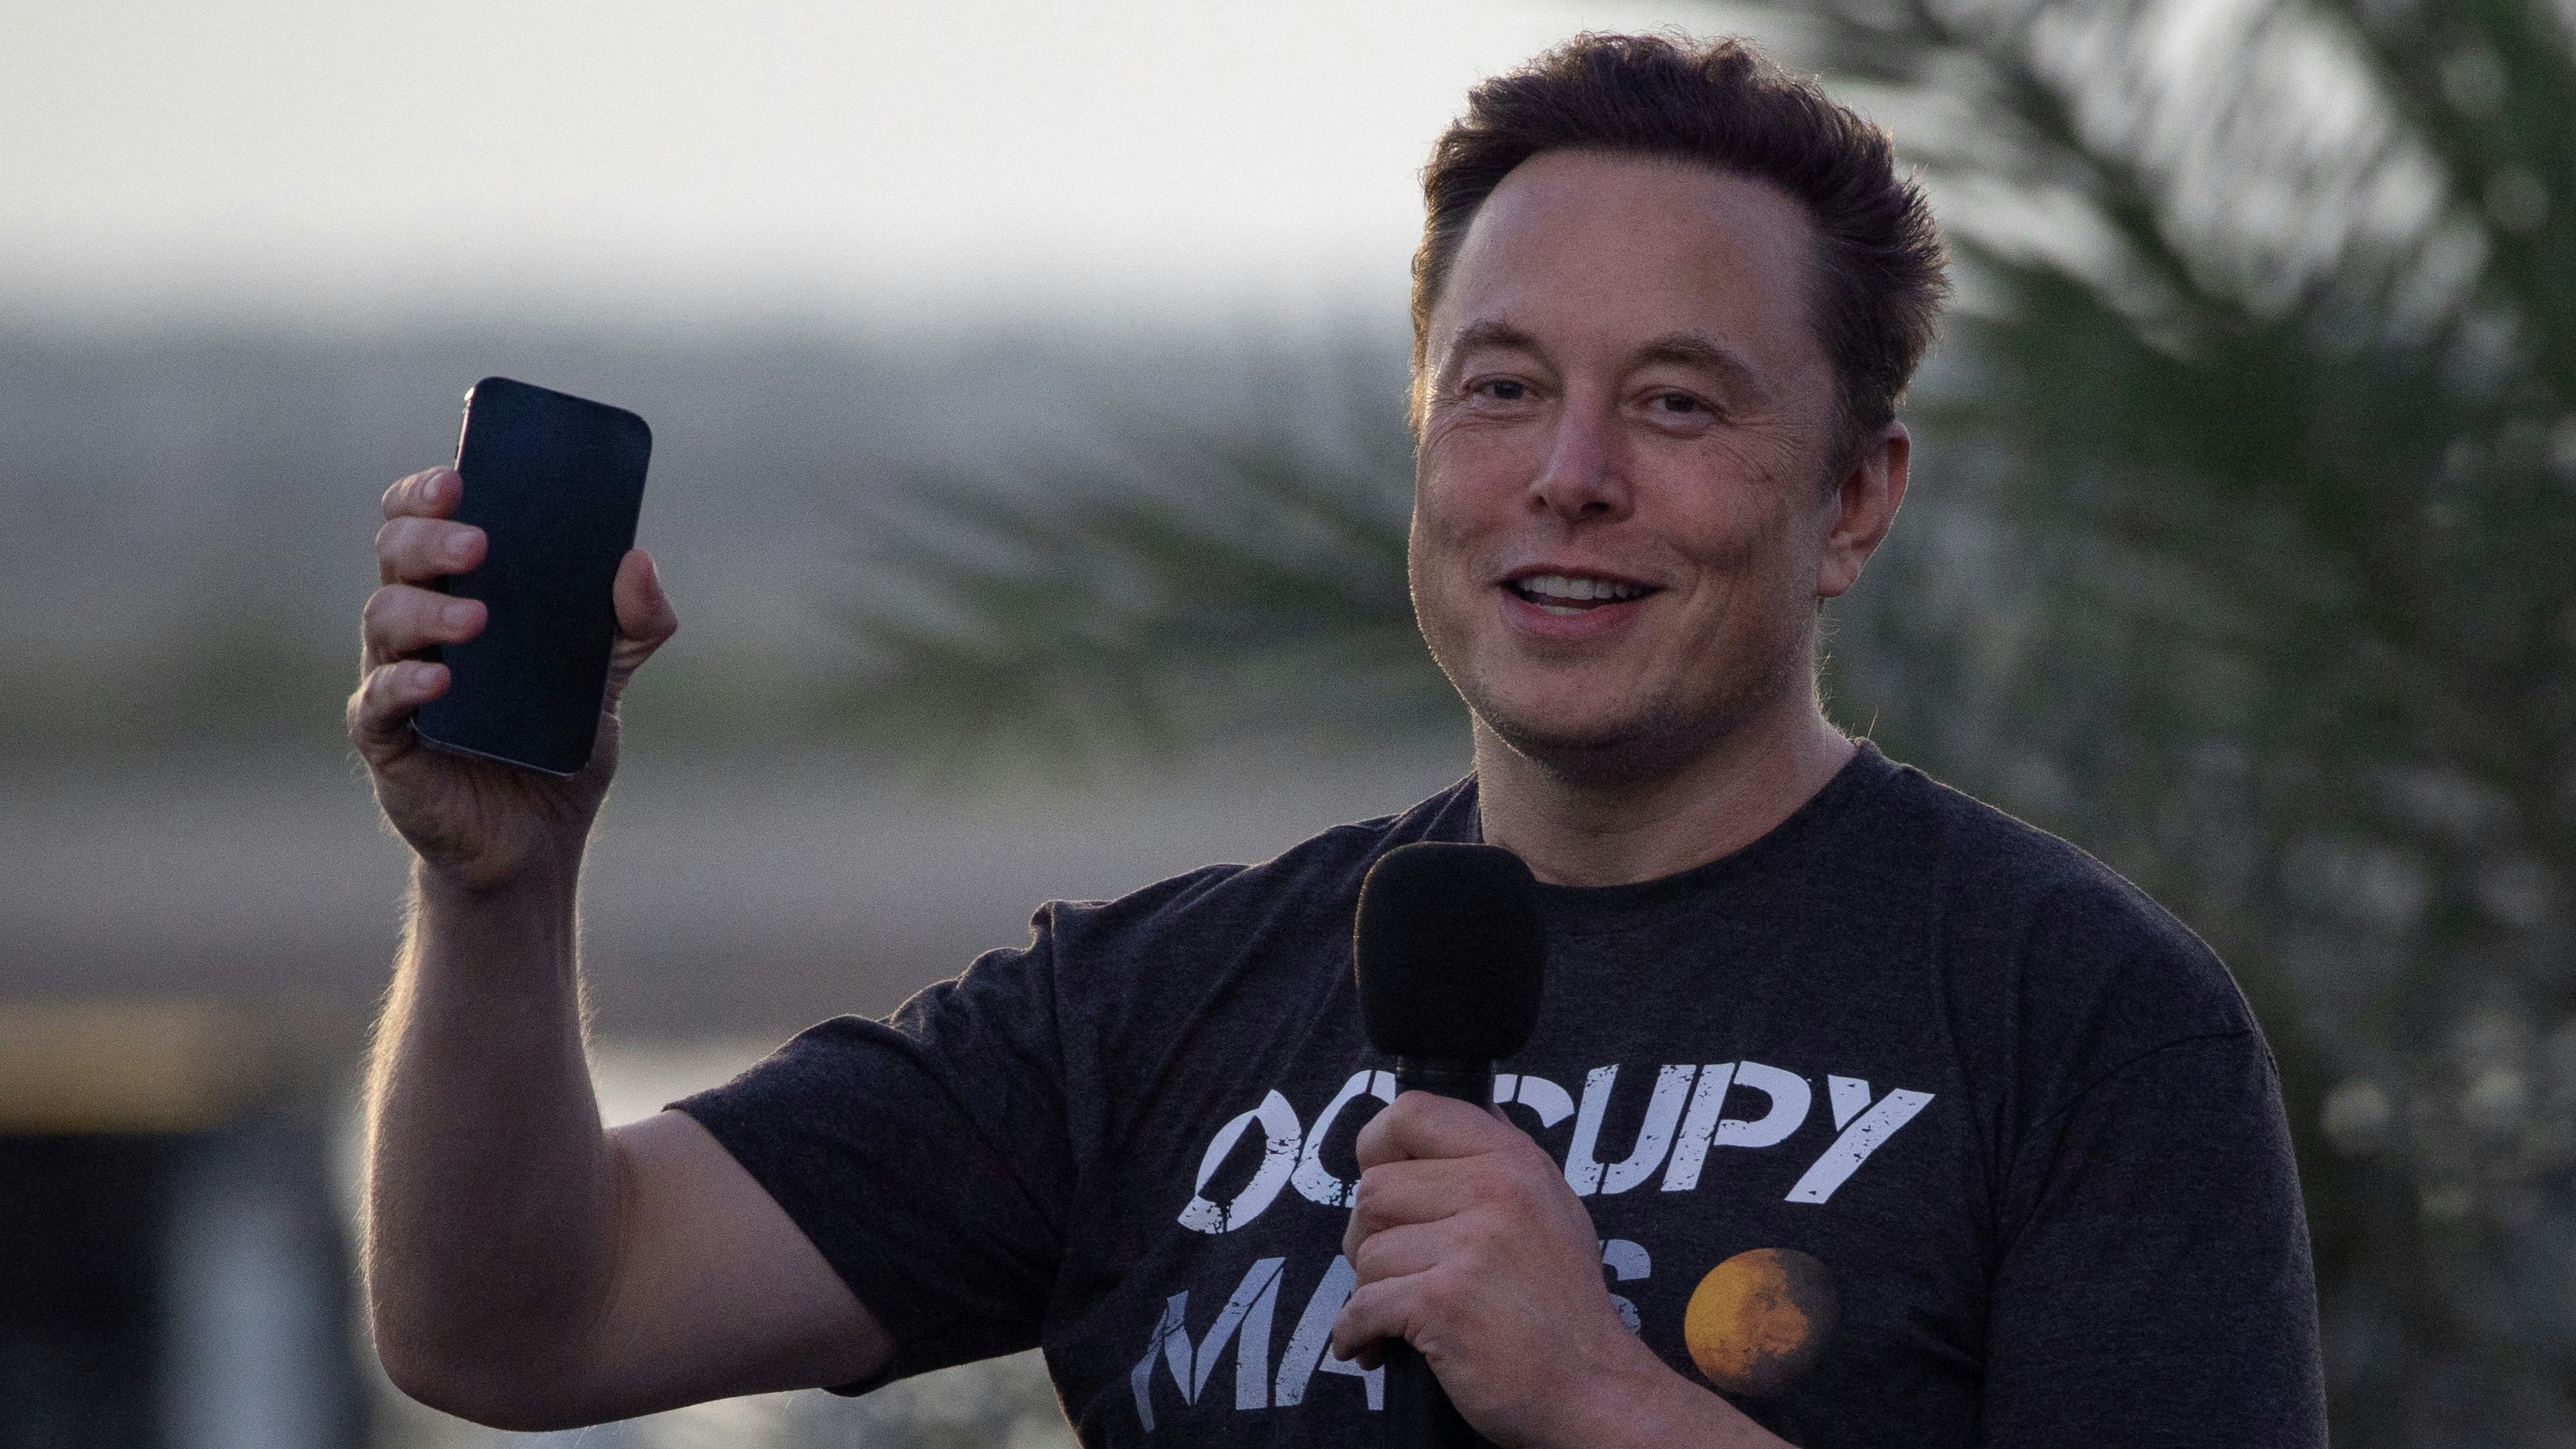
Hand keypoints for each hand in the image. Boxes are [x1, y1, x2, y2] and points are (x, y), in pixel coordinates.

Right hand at [348, 466, 677, 893]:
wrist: (537, 842)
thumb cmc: (558, 743)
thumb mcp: (609, 677)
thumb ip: (635, 624)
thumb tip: (638, 561)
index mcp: (459, 594)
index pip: (420, 525)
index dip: (424, 493)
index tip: (458, 477)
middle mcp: (418, 628)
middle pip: (395, 558)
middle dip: (428, 538)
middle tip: (477, 541)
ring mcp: (396, 679)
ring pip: (383, 619)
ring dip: (427, 607)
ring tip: (477, 616)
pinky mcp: (388, 740)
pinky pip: (379, 700)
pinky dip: (405, 682)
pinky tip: (440, 677)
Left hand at [1327, 1091, 1697, 1447]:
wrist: (1596, 1389)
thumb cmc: (1565, 1308)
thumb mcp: (1552, 1208)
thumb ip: (1499, 1164)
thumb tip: (1440, 1122)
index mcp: (1515, 1160)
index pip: (1415, 1112)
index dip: (1378, 1147)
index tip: (1378, 1180)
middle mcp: (1496, 1191)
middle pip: (1374, 1190)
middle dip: (1367, 1237)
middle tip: (1391, 1270)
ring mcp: (1471, 1246)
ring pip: (1366, 1251)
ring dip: (1369, 1291)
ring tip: (1399, 1314)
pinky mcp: (1445, 1301)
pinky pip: (1362, 1306)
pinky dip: (1355, 1332)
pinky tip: (1370, 1345)